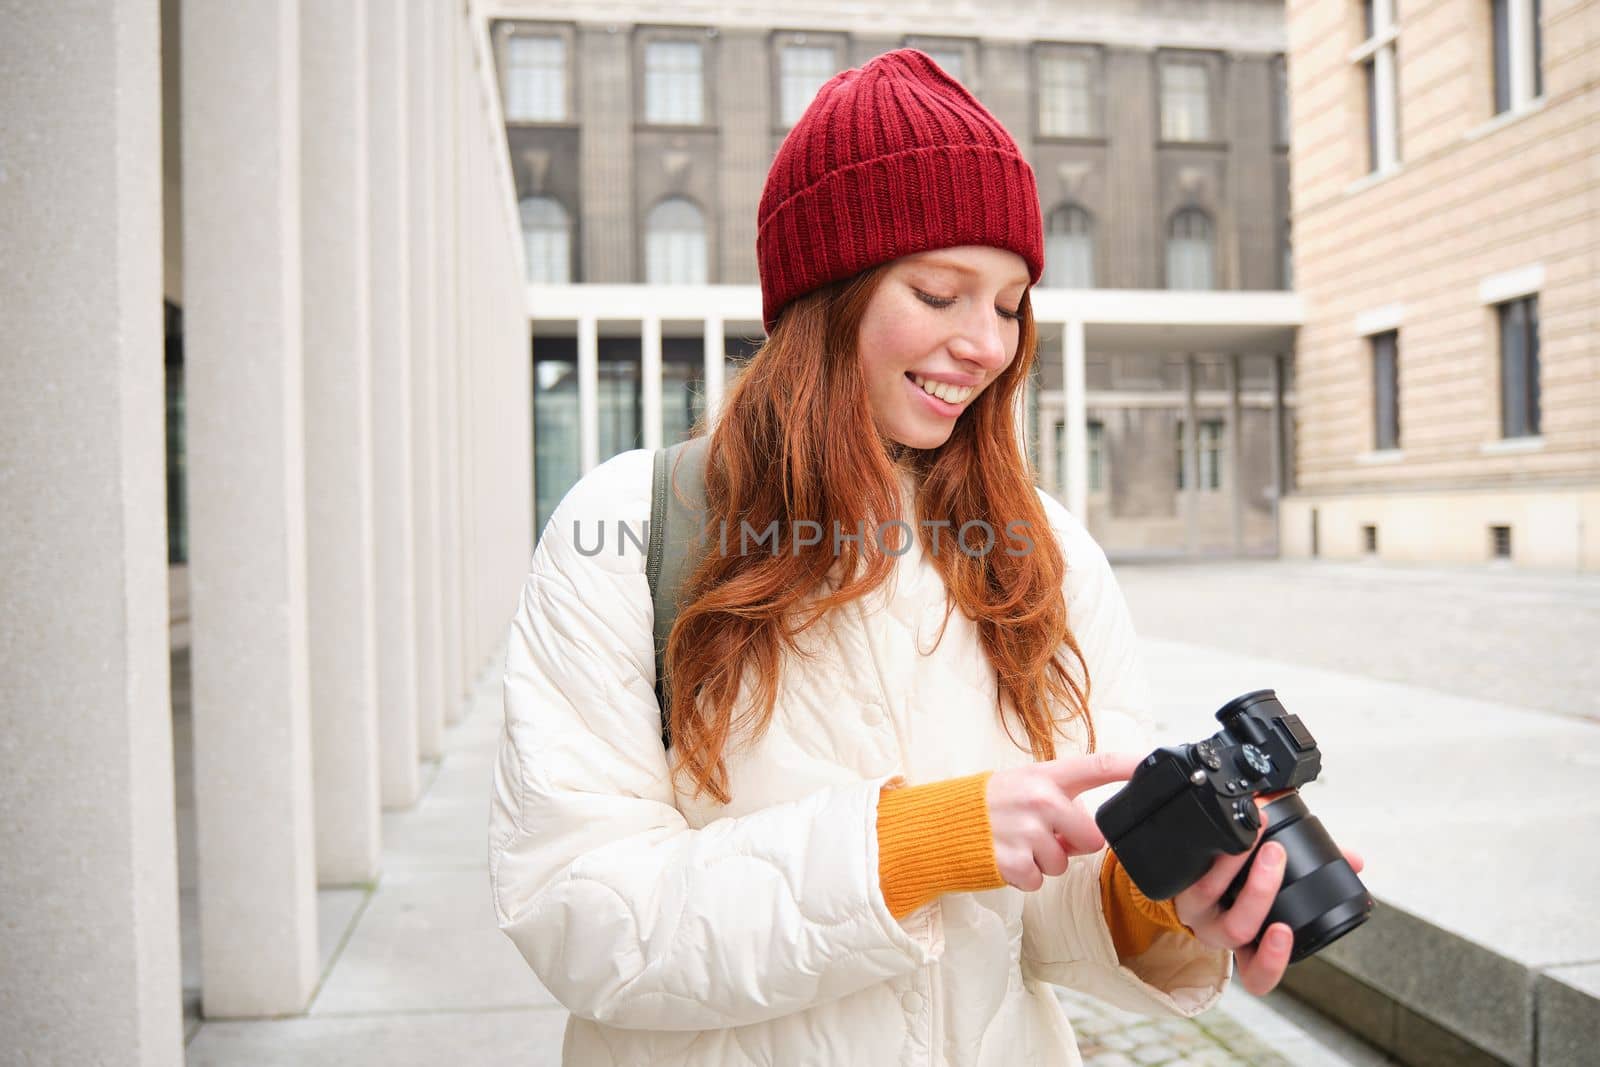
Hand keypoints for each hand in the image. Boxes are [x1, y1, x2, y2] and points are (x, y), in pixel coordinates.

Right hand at [985, 752, 1142, 892]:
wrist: (939, 825)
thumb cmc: (986, 806)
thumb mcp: (1021, 786)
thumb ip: (1058, 801)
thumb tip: (1086, 834)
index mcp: (1044, 776)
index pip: (1095, 765)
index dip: (1129, 764)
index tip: (1154, 762)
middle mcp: (1039, 799)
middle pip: (1092, 836)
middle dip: (1073, 844)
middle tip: (1043, 835)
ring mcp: (1026, 830)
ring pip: (1063, 863)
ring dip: (1043, 862)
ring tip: (1016, 844)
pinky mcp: (1012, 860)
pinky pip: (1039, 880)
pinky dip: (1024, 877)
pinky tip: (1006, 858)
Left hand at [1173, 806, 1365, 995]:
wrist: (1192, 861)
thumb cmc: (1242, 880)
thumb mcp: (1282, 885)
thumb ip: (1317, 873)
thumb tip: (1356, 861)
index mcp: (1247, 942)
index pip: (1257, 975)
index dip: (1271, 961)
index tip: (1283, 930)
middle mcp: (1217, 929)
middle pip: (1236, 928)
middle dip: (1259, 890)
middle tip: (1277, 853)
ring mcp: (1191, 905)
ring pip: (1205, 894)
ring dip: (1231, 863)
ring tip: (1253, 831)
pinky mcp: (1171, 878)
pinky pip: (1183, 868)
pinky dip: (1204, 846)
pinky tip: (1221, 825)